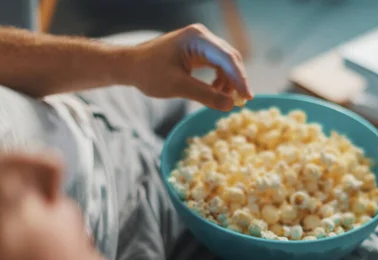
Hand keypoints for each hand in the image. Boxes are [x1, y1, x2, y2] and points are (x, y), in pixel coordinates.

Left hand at [124, 24, 252, 110]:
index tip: (247, 98)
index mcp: (197, 38)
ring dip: (228, 82)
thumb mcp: (178, 87)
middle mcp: (202, 36)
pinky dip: (220, 80)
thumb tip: (230, 106)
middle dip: (236, 81)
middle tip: (240, 103)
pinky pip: (217, 65)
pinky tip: (215, 92)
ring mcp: (201, 42)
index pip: (227, 58)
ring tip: (222, 100)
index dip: (240, 79)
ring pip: (226, 63)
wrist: (130, 66)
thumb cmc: (149, 73)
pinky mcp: (198, 51)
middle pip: (230, 59)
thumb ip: (206, 96)